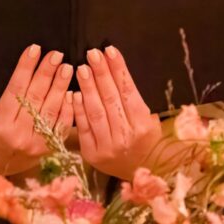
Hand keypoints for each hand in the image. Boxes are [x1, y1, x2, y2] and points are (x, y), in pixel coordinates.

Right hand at [0, 45, 72, 173]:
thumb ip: (13, 94)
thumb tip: (32, 64)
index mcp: (1, 123)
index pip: (16, 89)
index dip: (25, 68)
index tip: (35, 49)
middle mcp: (19, 135)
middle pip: (35, 98)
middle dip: (47, 73)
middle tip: (56, 55)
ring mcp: (36, 143)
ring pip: (51, 109)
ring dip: (61, 86)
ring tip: (67, 67)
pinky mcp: (50, 147)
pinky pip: (62, 124)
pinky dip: (68, 107)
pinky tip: (72, 91)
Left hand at [73, 46, 161, 179]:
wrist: (142, 173)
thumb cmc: (147, 141)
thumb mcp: (150, 121)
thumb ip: (135, 102)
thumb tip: (115, 71)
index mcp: (143, 125)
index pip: (128, 91)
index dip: (118, 70)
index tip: (109, 50)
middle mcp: (126, 136)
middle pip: (111, 99)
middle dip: (101, 74)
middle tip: (92, 53)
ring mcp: (108, 146)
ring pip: (96, 111)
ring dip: (87, 88)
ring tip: (81, 68)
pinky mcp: (92, 154)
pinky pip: (84, 127)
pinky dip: (78, 110)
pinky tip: (73, 93)